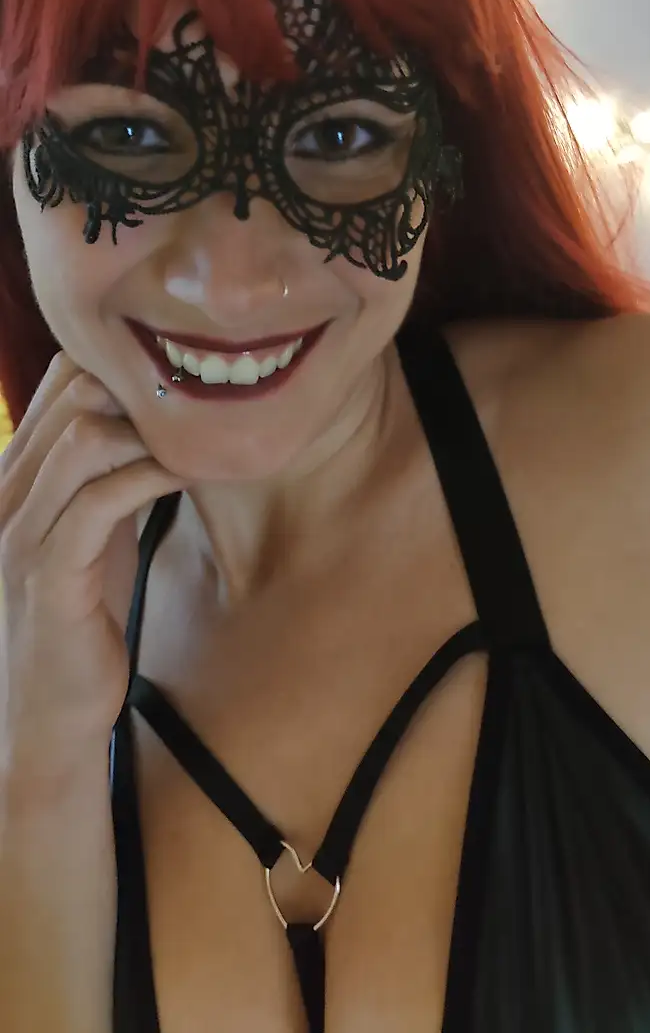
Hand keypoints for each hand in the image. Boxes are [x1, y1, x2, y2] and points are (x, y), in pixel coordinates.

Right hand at [0, 353, 184, 772]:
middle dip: (142, 391)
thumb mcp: (91, 529)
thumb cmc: (82, 615)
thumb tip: (162, 420)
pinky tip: (187, 478)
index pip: (60, 383)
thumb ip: (106, 475)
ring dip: (152, 432)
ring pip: (83, 439)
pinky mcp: (47, 574)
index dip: (122, 366)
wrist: (51, 712)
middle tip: (201, 405)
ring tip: (200, 441)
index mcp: (14, 476)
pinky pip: (99, 501)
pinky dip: (150, 478)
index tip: (182, 381)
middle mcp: (5, 493)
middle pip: (72, 397)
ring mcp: (18, 533)